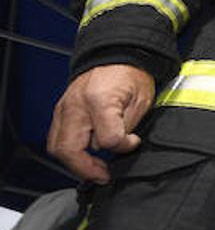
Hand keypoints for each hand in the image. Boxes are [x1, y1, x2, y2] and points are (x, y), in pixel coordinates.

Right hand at [48, 64, 153, 182]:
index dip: (123, 146)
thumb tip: (119, 146)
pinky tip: (86, 156)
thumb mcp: (142, 99)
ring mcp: (64, 108)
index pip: (106, 140)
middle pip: (68, 149)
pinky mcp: (61, 110)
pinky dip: (69, 152)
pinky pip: (57, 138)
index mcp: (99, 100)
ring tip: (95, 170)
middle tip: (104, 176)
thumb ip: (127, 126)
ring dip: (75, 164)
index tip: (133, 142)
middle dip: (86, 169)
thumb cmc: (131, 74)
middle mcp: (76, 105)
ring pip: (57, 147)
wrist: (116, 54)